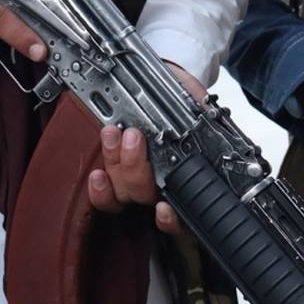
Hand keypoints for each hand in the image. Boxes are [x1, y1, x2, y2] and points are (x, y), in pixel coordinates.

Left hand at [86, 61, 205, 234]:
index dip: (171, 220)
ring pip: (124, 192)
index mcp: (187, 172)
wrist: (160, 83)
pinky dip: (101, 189)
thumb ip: (201, 110)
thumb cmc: (178, 95)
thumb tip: (206, 114)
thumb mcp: (192, 97)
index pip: (183, 214)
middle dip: (136, 169)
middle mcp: (163, 184)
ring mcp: (137, 181)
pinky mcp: (115, 175)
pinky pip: (107, 196)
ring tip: (113, 135)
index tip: (164, 208)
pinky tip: (98, 176)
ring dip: (117, 165)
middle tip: (134, 137)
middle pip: (147, 196)